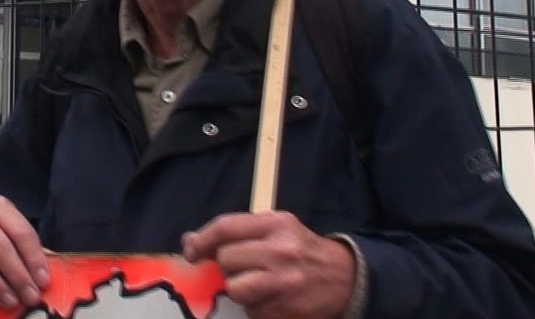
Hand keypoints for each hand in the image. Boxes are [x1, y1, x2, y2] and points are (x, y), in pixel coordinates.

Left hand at [182, 211, 354, 318]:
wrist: (344, 278)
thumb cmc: (301, 250)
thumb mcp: (277, 229)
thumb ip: (238, 232)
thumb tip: (191, 241)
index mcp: (276, 224)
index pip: (225, 228)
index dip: (202, 240)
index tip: (191, 250)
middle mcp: (280, 251)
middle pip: (227, 259)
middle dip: (228, 266)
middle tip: (244, 267)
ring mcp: (283, 282)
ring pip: (235, 288)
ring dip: (239, 289)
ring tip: (257, 284)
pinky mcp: (285, 310)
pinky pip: (251, 311)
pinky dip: (255, 307)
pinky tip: (272, 298)